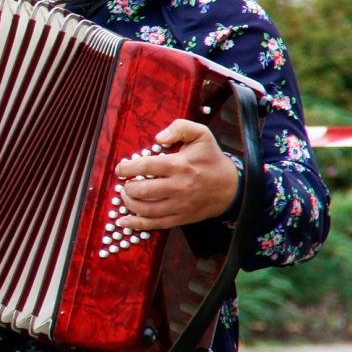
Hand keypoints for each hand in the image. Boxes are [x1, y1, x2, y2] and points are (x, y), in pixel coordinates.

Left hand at [115, 119, 239, 230]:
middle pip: (144, 190)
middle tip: (124, 184)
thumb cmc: (211, 158)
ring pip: (147, 209)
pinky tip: (125, 221)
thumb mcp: (201, 134)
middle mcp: (178, 186)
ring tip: (125, 197)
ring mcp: (179, 204)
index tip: (121, 169)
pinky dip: (138, 224)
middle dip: (128, 188)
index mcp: (180, 165)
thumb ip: (180, 127)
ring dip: (130, 204)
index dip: (128, 168)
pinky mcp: (181, 217)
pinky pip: (156, 224)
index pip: (147, 166)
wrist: (230, 186)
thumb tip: (159, 137)